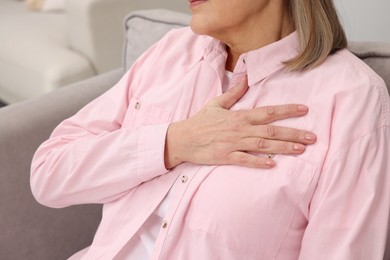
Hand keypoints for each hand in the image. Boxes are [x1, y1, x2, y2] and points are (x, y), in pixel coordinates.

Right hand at [164, 76, 316, 168]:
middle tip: (313, 137)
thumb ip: (234, 93)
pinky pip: (245, 160)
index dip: (287, 110)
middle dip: (293, 133)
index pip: (267, 111)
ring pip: (263, 145)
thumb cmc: (200, 121)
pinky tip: (273, 164)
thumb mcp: (216, 104)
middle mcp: (240, 129)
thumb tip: (245, 78)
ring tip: (301, 149)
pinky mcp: (226, 156)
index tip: (304, 109)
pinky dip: (259, 162)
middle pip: (271, 130)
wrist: (183, 138)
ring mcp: (233, 143)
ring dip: (283, 147)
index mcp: (239, 116)